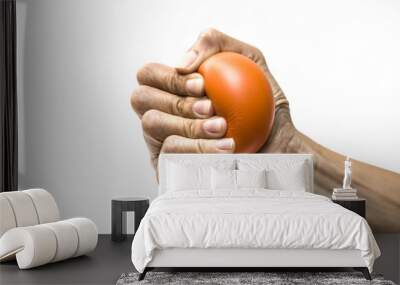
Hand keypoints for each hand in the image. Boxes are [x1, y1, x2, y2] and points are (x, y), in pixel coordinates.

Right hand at [131, 28, 297, 169]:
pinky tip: (225, 149)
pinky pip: (170, 154)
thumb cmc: (261, 106)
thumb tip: (181, 62)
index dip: (169, 77)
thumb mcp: (250, 61)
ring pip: (152, 124)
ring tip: (223, 128)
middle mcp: (162, 113)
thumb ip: (216, 44)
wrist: (277, 145)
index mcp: (173, 89)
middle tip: (211, 108)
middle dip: (177, 100)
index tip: (202, 85)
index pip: (150, 74)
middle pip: (141, 98)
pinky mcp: (169, 167)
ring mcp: (161, 142)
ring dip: (189, 124)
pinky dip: (198, 149)